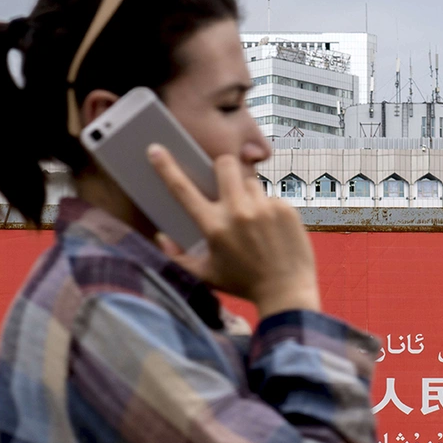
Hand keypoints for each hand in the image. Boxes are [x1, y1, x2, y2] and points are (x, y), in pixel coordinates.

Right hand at [148, 144, 320, 318]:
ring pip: (251, 182)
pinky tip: (272, 231)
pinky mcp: (285, 209)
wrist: (286, 292)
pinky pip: (271, 197)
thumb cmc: (243, 285)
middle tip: (226, 185)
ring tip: (254, 221)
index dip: (167, 168)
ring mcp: (264, 208)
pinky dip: (269, 209)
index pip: (184, 190)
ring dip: (247, 195)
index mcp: (214, 227)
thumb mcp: (206, 275)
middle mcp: (238, 212)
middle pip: (225, 164)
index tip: (156, 149)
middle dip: (222, 169)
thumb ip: (179, 258)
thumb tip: (161, 238)